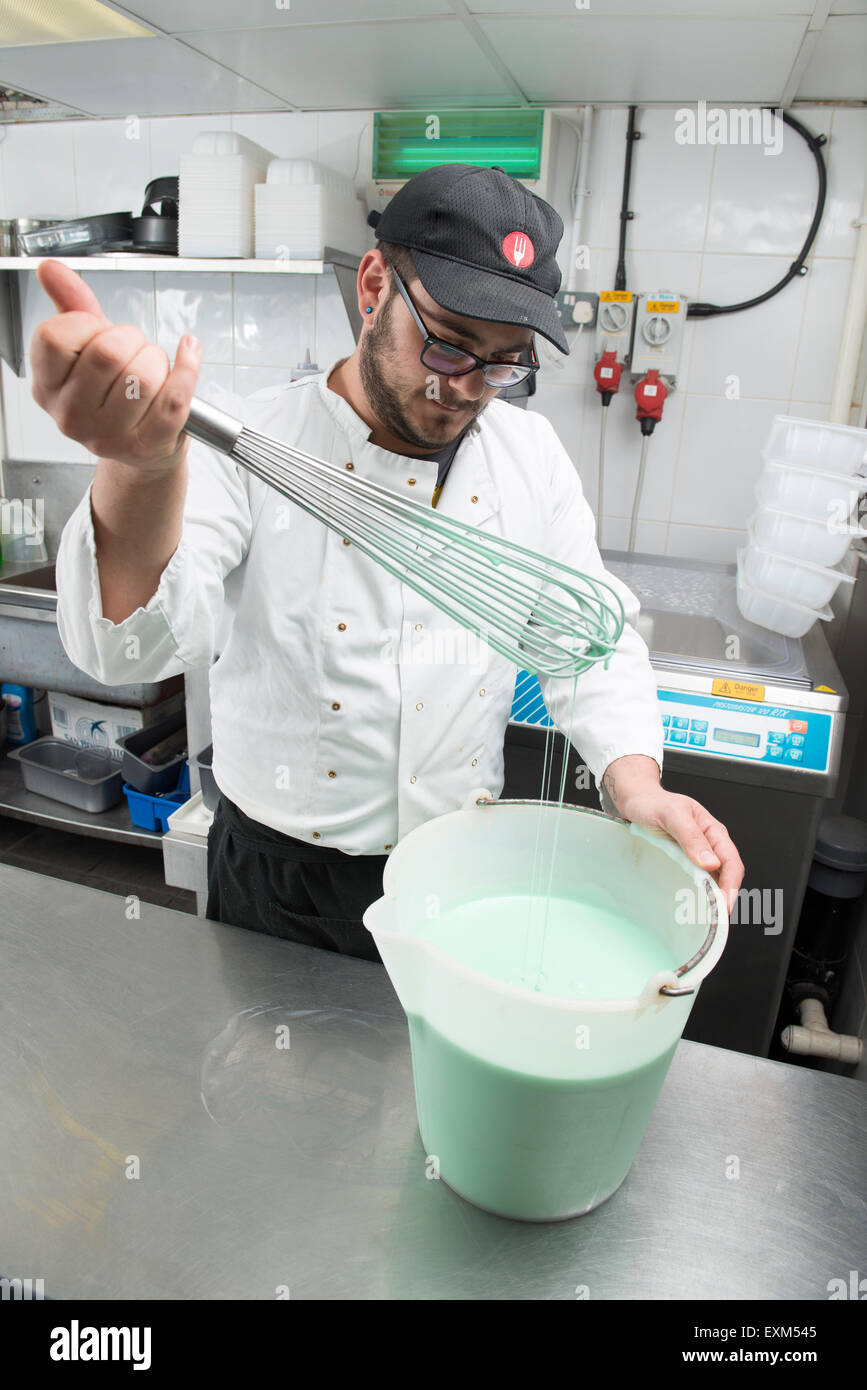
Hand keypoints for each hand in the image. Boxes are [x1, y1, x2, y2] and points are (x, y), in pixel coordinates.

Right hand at [30, 259, 200, 472]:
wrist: (142, 447)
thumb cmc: (114, 391)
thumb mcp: (86, 346)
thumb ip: (71, 304)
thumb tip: (51, 269)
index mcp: (48, 386)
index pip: (56, 337)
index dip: (85, 324)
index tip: (97, 332)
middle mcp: (72, 415)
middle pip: (108, 353)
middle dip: (130, 339)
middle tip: (133, 350)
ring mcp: (108, 435)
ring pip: (143, 377)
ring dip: (157, 360)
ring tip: (152, 369)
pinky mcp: (146, 445)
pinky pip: (174, 399)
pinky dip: (188, 369)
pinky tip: (188, 353)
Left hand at [602, 755, 743, 911]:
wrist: (636, 801)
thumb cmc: (653, 803)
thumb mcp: (671, 815)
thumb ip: (690, 836)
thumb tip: (710, 862)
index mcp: (713, 831)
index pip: (731, 862)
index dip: (731, 885)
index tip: (724, 905)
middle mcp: (709, 844)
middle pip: (726, 874)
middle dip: (724, 896)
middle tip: (715, 918)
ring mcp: (698, 854)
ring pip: (713, 879)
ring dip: (711, 898)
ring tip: (705, 916)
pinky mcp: (685, 861)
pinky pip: (697, 879)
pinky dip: (699, 893)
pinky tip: (693, 903)